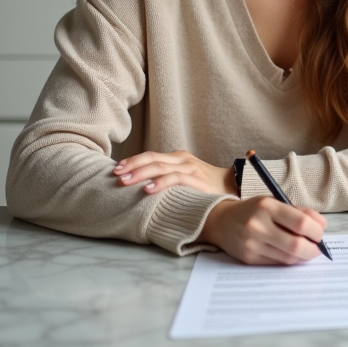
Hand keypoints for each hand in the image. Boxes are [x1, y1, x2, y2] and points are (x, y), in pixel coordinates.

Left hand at [112, 150, 235, 195]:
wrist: (232, 187)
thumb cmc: (203, 187)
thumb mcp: (183, 178)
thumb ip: (166, 178)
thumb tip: (138, 186)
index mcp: (177, 158)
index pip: (150, 156)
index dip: (132, 161)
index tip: (116, 169)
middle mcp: (182, 159)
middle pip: (152, 159)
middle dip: (132, 166)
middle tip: (115, 175)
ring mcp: (190, 168)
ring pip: (160, 167)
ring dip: (140, 174)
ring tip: (125, 182)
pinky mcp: (197, 180)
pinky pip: (175, 178)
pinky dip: (160, 183)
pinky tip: (147, 190)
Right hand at [200, 196, 327, 264]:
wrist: (221, 221)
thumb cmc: (254, 210)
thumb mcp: (274, 202)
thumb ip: (298, 212)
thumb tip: (322, 226)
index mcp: (267, 206)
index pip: (301, 222)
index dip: (317, 231)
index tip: (320, 233)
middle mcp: (258, 225)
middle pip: (296, 245)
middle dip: (313, 249)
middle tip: (317, 248)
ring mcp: (252, 244)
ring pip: (288, 258)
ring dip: (303, 256)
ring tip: (306, 250)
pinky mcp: (249, 258)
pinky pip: (276, 263)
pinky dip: (289, 261)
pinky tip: (292, 255)